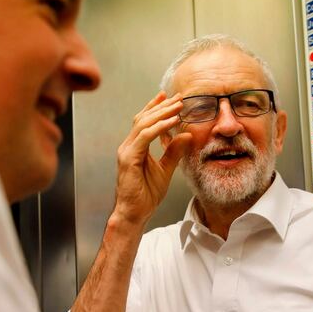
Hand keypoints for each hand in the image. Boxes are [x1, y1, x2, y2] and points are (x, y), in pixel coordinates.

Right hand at [112, 92, 191, 227]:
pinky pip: (144, 137)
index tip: (170, 98)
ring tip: (178, 106)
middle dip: (162, 106)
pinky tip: (171, 122)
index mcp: (135, 147)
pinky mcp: (129, 158)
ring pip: (144, 124)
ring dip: (162, 113)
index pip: (144, 121)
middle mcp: (128, 146)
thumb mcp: (165, 169)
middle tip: (179, 98)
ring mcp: (126, 151)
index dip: (156, 107)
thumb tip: (186, 136)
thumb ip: (174, 152)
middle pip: (144, 118)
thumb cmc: (145, 195)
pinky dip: (159, 128)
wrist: (134, 213)